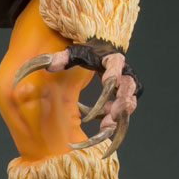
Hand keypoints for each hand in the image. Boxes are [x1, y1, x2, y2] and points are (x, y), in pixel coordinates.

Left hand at [13, 40, 141, 155]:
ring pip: (129, 103)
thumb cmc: (89, 53)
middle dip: (121, 102)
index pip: (116, 64)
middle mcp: (125, 73)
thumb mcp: (75, 52)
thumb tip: (49, 65)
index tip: (108, 82)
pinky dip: (114, 119)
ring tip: (105, 126)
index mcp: (113, 59)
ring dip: (118, 115)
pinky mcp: (126, 98)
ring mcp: (128, 87)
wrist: (103, 53)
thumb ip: (62, 57)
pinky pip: (124, 111)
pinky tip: (102, 123)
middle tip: (112, 116)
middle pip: (128, 87)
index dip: (113, 73)